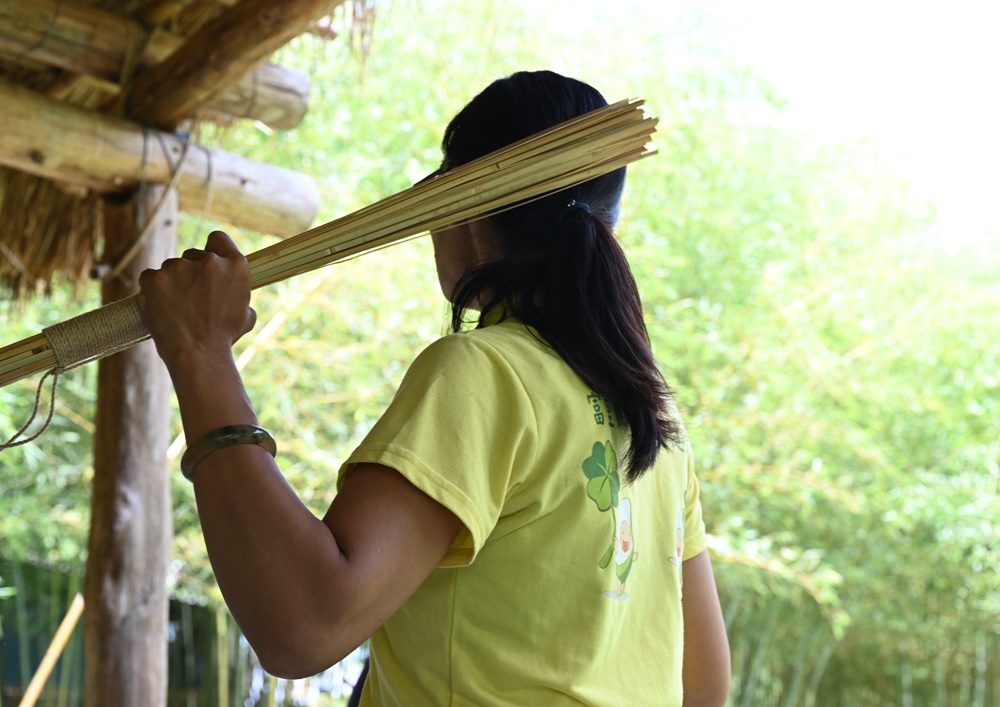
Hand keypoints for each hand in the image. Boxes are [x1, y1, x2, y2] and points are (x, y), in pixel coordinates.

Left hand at [138, 231, 256, 365]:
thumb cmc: (224, 337)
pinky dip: (153, 290)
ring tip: (177, 308)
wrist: (197, 354)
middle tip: (191, 296)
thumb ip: (237, 293)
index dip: (213, 249)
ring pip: (171, 267)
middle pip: (193, 254)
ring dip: (172, 282)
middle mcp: (208, 260)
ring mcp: (178, 267)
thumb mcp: (246, 314)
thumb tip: (231, 291)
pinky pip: (150, 277)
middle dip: (191, 271)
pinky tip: (161, 307)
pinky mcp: (154, 277)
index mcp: (235, 265)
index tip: (209, 260)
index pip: (219, 239)